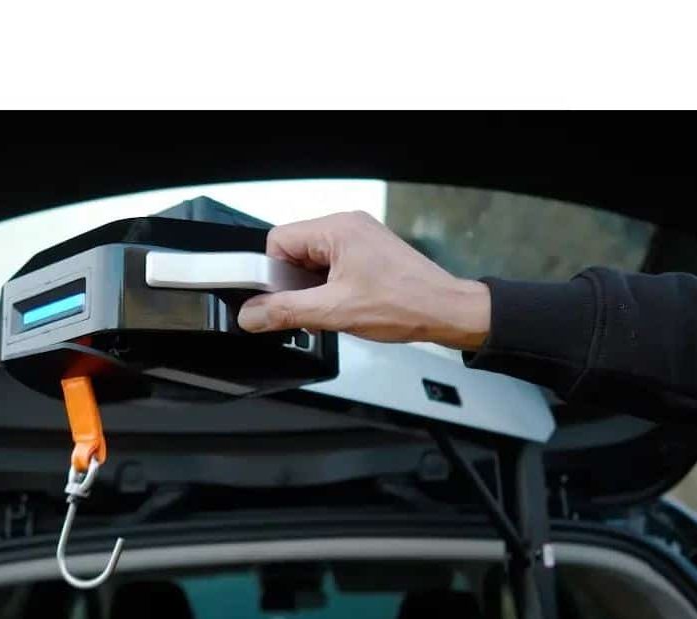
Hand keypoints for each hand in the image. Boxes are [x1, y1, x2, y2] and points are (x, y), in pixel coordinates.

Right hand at [237, 211, 490, 350]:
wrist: (446, 312)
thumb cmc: (404, 304)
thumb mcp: (333, 312)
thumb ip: (285, 311)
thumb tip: (250, 314)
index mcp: (337, 229)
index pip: (278, 241)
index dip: (273, 275)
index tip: (280, 301)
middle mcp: (348, 226)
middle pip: (294, 251)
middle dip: (294, 286)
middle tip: (308, 311)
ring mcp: (360, 238)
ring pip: (313, 261)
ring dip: (313, 290)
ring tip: (330, 312)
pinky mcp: (369, 253)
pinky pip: (333, 266)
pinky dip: (329, 289)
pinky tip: (341, 308)